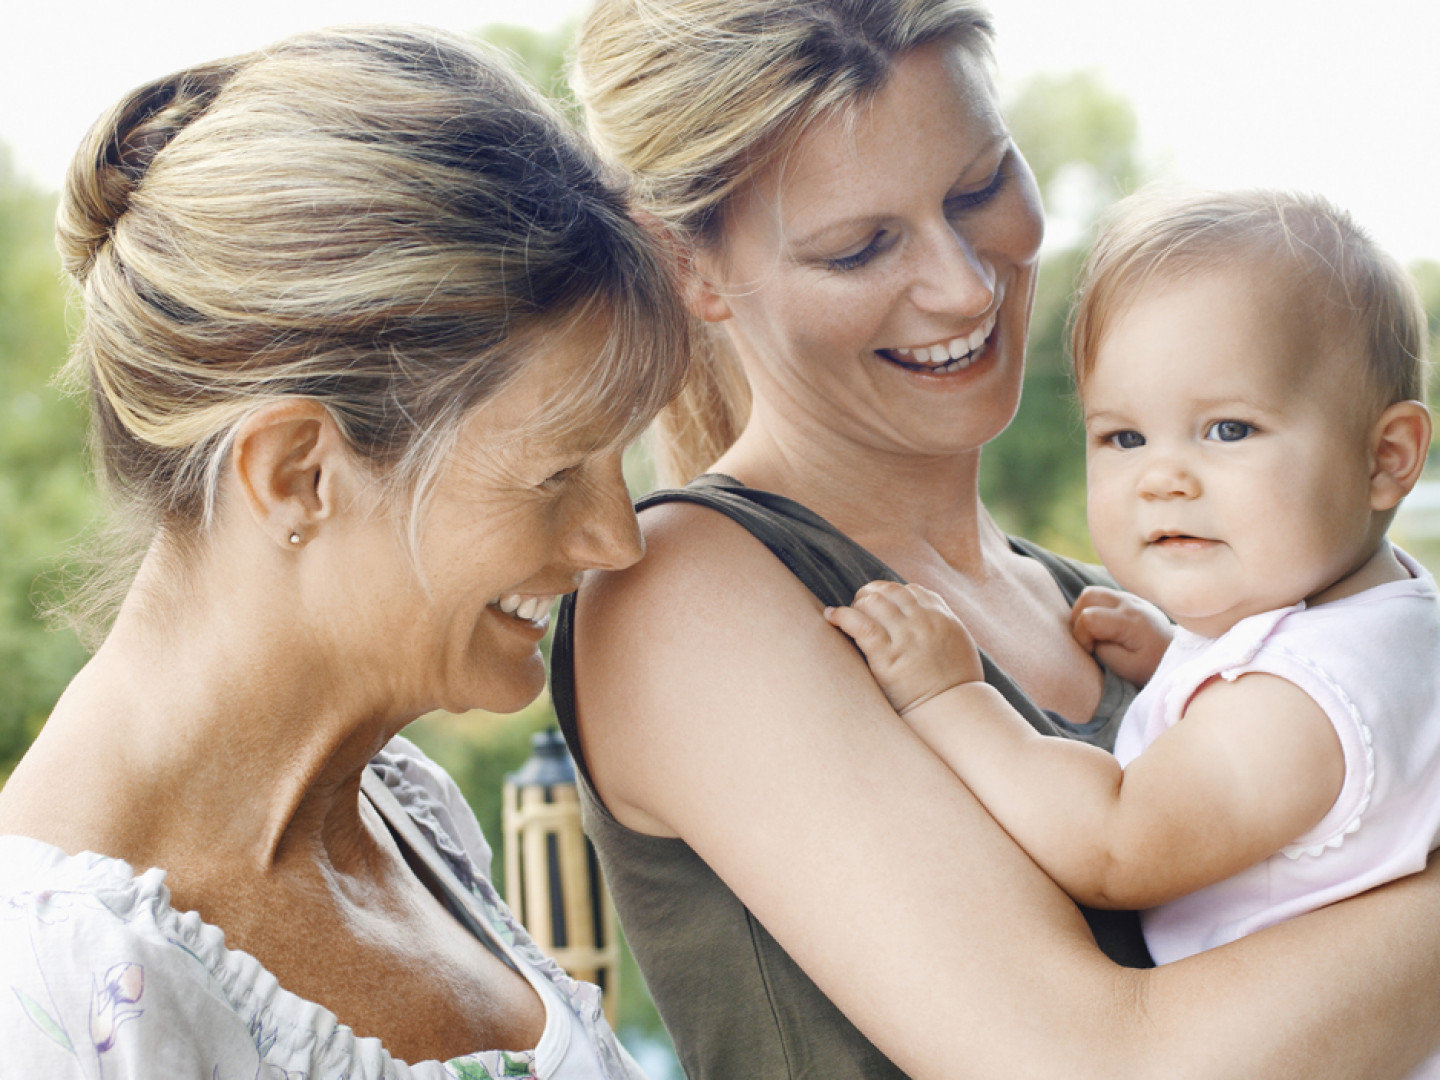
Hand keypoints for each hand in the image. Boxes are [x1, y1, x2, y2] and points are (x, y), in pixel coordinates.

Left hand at [825, 581, 983, 713]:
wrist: (954, 713)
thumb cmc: (957, 687)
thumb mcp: (960, 646)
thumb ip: (943, 627)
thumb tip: (926, 617)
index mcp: (943, 618)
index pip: (911, 591)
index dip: (892, 594)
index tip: (882, 604)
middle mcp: (925, 622)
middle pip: (890, 591)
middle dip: (872, 594)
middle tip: (860, 607)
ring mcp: (906, 637)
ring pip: (873, 602)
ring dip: (857, 604)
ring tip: (848, 615)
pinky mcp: (888, 656)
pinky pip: (860, 625)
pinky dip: (842, 616)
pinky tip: (831, 616)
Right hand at [1069, 586, 1171, 685]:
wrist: (1178, 657)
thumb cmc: (1152, 666)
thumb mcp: (1127, 668)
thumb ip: (1102, 651)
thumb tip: (1087, 637)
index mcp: (1131, 621)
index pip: (1089, 617)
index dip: (1082, 636)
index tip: (1093, 652)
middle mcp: (1131, 603)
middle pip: (1088, 596)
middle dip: (1078, 619)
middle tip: (1089, 640)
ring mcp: (1131, 598)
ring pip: (1092, 592)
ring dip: (1084, 611)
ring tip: (1093, 633)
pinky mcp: (1130, 599)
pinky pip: (1102, 595)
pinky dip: (1094, 609)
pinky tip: (1103, 627)